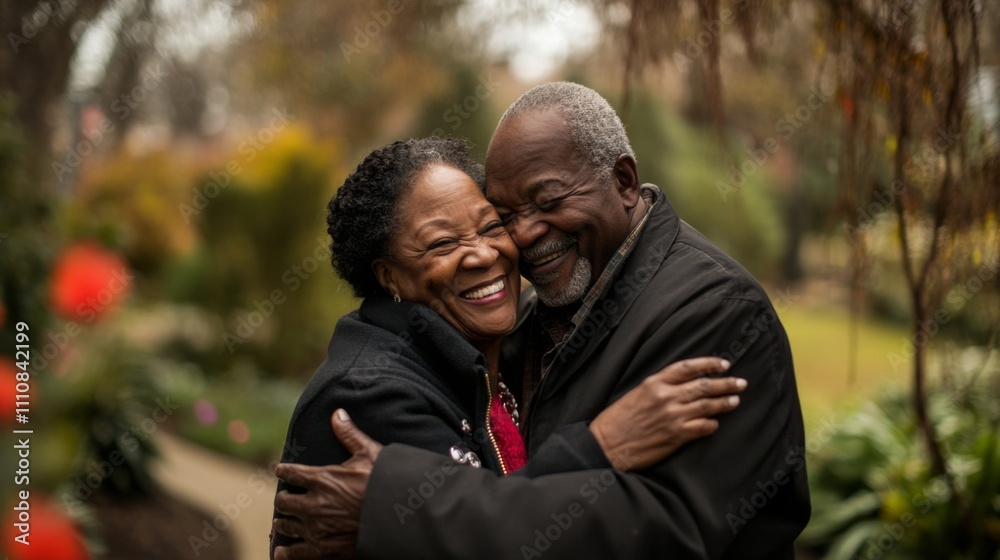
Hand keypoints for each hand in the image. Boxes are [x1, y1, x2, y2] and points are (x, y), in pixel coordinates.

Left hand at [272, 409, 383, 559]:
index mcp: (322, 479)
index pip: (292, 473)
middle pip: (284, 502)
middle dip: (284, 500)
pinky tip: (282, 551)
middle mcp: (313, 504)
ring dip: (284, 522)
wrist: (396, 518)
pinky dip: (285, 553)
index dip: (284, 470)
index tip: (280, 470)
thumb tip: (337, 412)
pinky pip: (294, 553)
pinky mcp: (322, 550)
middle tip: (285, 500)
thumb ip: (349, 434)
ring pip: (286, 526)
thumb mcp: (369, 454)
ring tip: (282, 522)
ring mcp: (316, 529)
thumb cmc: (385, 483)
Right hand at [590, 357, 745, 470]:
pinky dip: (712, 424)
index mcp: (655, 382)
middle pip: (704, 385)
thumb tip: (683, 385)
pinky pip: (703, 427)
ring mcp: (672, 416)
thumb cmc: (618, 419)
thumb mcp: (637, 393)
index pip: (689, 367)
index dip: (709, 364)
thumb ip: (659, 387)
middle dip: (726, 383)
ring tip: (735, 401)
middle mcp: (666, 396)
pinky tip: (715, 424)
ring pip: (707, 405)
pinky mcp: (676, 435)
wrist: (607, 444)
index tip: (724, 364)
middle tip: (741, 383)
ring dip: (725, 402)